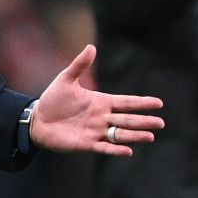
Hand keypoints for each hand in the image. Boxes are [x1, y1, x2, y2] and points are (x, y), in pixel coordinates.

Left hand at [29, 45, 164, 156]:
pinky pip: (104, 148)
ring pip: (120, 134)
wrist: (37, 120)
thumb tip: (91, 47)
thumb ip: (79, 65)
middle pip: (127, 119)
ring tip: (150, 136)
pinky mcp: (86, 144)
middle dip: (143, 121)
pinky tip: (128, 151)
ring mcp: (95, 132)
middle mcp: (102, 117)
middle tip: (160, 123)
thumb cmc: (52, 99)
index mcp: (101, 101)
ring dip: (135, 136)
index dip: (142, 103)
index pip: (126, 102)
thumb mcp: (66, 79)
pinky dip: (115, 150)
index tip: (158, 103)